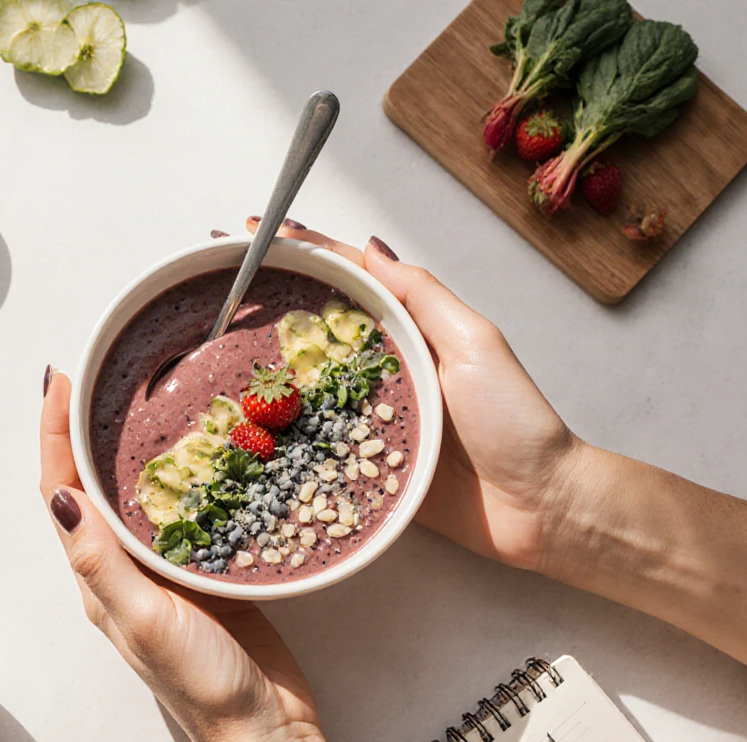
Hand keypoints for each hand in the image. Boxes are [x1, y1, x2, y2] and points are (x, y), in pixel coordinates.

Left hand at [39, 371, 318, 741]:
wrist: (264, 727)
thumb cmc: (201, 683)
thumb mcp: (144, 621)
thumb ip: (102, 563)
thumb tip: (58, 496)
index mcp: (99, 578)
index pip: (63, 493)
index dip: (54, 436)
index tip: (59, 382)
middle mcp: (125, 569)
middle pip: (93, 486)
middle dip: (86, 430)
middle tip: (99, 376)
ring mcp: (166, 570)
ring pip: (139, 495)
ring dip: (132, 446)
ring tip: (146, 397)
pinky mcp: (207, 570)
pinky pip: (186, 511)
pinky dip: (185, 475)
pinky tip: (205, 451)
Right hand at [243, 218, 580, 571]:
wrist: (536, 507)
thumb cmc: (515, 422)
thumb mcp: (473, 342)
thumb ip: (421, 296)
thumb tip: (368, 246)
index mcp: (409, 331)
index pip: (344, 279)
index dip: (298, 251)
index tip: (252, 230)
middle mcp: (381, 369)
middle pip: (312, 327)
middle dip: (264, 301)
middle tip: (212, 283)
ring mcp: (367, 417)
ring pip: (303, 384)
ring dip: (259, 364)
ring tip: (210, 341)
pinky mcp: (362, 463)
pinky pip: (313, 443)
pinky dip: (277, 432)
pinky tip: (238, 423)